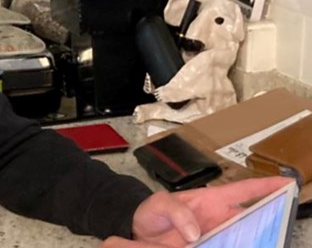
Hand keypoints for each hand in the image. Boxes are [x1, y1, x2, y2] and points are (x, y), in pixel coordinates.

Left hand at [101, 176, 292, 247]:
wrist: (137, 232)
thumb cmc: (151, 212)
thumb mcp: (160, 204)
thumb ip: (177, 212)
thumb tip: (195, 231)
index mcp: (211, 200)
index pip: (243, 190)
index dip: (264, 185)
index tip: (285, 183)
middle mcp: (218, 217)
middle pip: (250, 218)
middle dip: (265, 221)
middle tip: (274, 226)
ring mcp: (216, 234)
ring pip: (242, 237)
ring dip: (250, 239)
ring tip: (257, 240)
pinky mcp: (209, 247)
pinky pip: (227, 246)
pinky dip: (235, 245)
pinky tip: (238, 246)